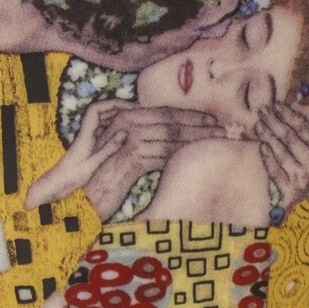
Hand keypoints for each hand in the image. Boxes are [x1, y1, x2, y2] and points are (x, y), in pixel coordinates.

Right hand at [72, 102, 225, 216]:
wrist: (84, 195)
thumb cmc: (108, 175)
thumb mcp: (130, 152)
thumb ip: (148, 138)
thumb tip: (178, 137)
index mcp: (125, 115)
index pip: (165, 112)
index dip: (190, 116)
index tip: (213, 119)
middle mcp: (126, 122)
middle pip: (171, 121)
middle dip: (200, 124)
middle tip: (224, 127)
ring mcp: (127, 137)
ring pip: (171, 135)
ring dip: (198, 137)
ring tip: (218, 139)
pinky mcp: (130, 156)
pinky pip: (163, 153)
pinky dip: (182, 153)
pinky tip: (198, 155)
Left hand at [253, 99, 308, 215]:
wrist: (292, 199)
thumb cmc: (299, 165)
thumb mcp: (306, 145)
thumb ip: (303, 123)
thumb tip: (295, 104)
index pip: (304, 129)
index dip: (289, 115)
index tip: (276, 105)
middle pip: (290, 138)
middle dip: (274, 122)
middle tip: (262, 111)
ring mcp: (303, 179)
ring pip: (282, 153)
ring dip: (268, 136)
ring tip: (258, 125)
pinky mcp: (290, 191)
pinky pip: (275, 170)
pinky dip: (268, 157)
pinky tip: (261, 146)